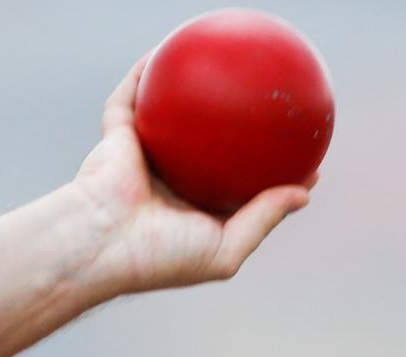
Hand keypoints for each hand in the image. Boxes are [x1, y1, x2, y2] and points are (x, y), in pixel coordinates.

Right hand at [71, 54, 316, 291]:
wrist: (99, 245)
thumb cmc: (160, 257)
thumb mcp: (224, 250)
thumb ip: (262, 219)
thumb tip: (304, 195)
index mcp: (195, 214)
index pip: (241, 190)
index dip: (272, 175)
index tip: (306, 158)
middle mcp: (172, 184)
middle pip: (211, 147)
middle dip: (239, 128)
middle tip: (274, 107)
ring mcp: (145, 157)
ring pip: (172, 116)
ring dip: (190, 92)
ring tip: (224, 67)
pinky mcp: (119, 136)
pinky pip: (133, 97)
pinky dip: (145, 74)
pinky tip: (167, 50)